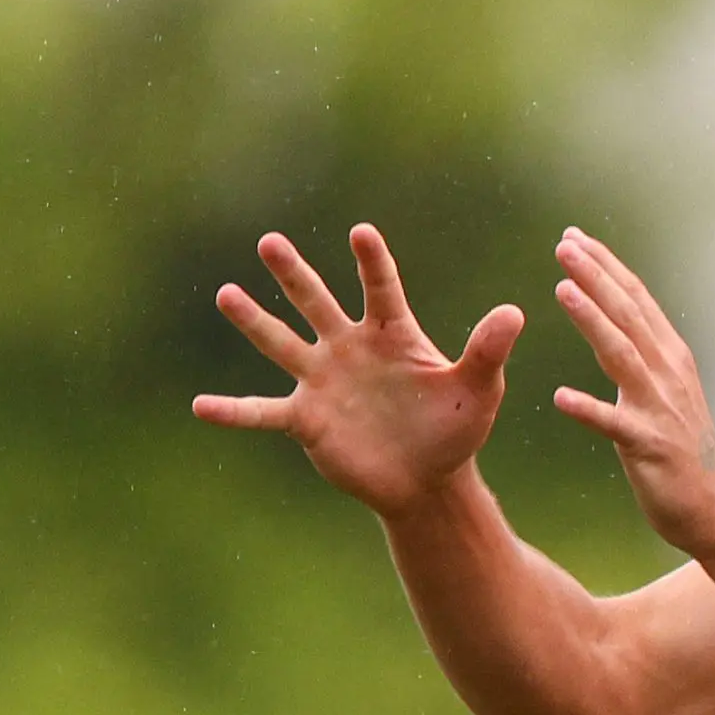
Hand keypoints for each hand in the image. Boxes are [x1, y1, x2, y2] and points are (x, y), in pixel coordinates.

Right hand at [193, 226, 524, 516]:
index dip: (372, 262)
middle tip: (269, 242)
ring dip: (254, 321)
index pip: (380, 288)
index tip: (362, 233)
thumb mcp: (477, 389)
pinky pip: (263, 412)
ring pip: (281, 344)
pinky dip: (233, 411)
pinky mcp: (307, 419)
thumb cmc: (454, 429)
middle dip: (294, 274)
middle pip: (317, 302)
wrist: (427, 480)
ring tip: (226, 293)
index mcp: (391, 334)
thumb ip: (488, 351)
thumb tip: (515, 312)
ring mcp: (323, 381)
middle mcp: (350, 348)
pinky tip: (200, 406)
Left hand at [551, 228, 714, 557]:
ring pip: (622, 354)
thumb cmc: (683, 451)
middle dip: (595, 276)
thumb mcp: (665, 392)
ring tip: (562, 290)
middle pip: (627, 315)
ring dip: (592, 320)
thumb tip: (615, 323)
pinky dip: (589, 409)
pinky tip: (559, 397)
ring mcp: (660, 408)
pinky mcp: (649, 446)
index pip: (636, 300)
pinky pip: (614, 425)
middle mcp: (667, 374)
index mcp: (670, 358)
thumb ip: (643, 358)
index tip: (576, 238)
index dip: (606, 267)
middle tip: (565, 245)